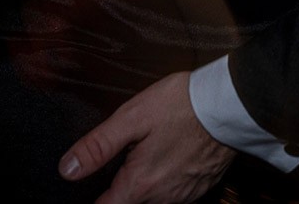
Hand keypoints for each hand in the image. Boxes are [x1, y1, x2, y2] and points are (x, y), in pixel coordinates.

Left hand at [61, 72, 235, 203]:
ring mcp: (184, 196)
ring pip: (152, 201)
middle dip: (120, 188)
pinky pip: (175, 194)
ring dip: (144, 186)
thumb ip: (98, 146)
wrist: (230, 103)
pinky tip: (169, 158)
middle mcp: (162, 198)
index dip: (94, 198)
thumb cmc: (182, 105)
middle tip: (124, 160)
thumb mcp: (132, 117)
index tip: (93, 186)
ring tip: (147, 156)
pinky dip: (167, 181)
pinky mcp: (201, 188)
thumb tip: (68, 169)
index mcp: (139, 185)